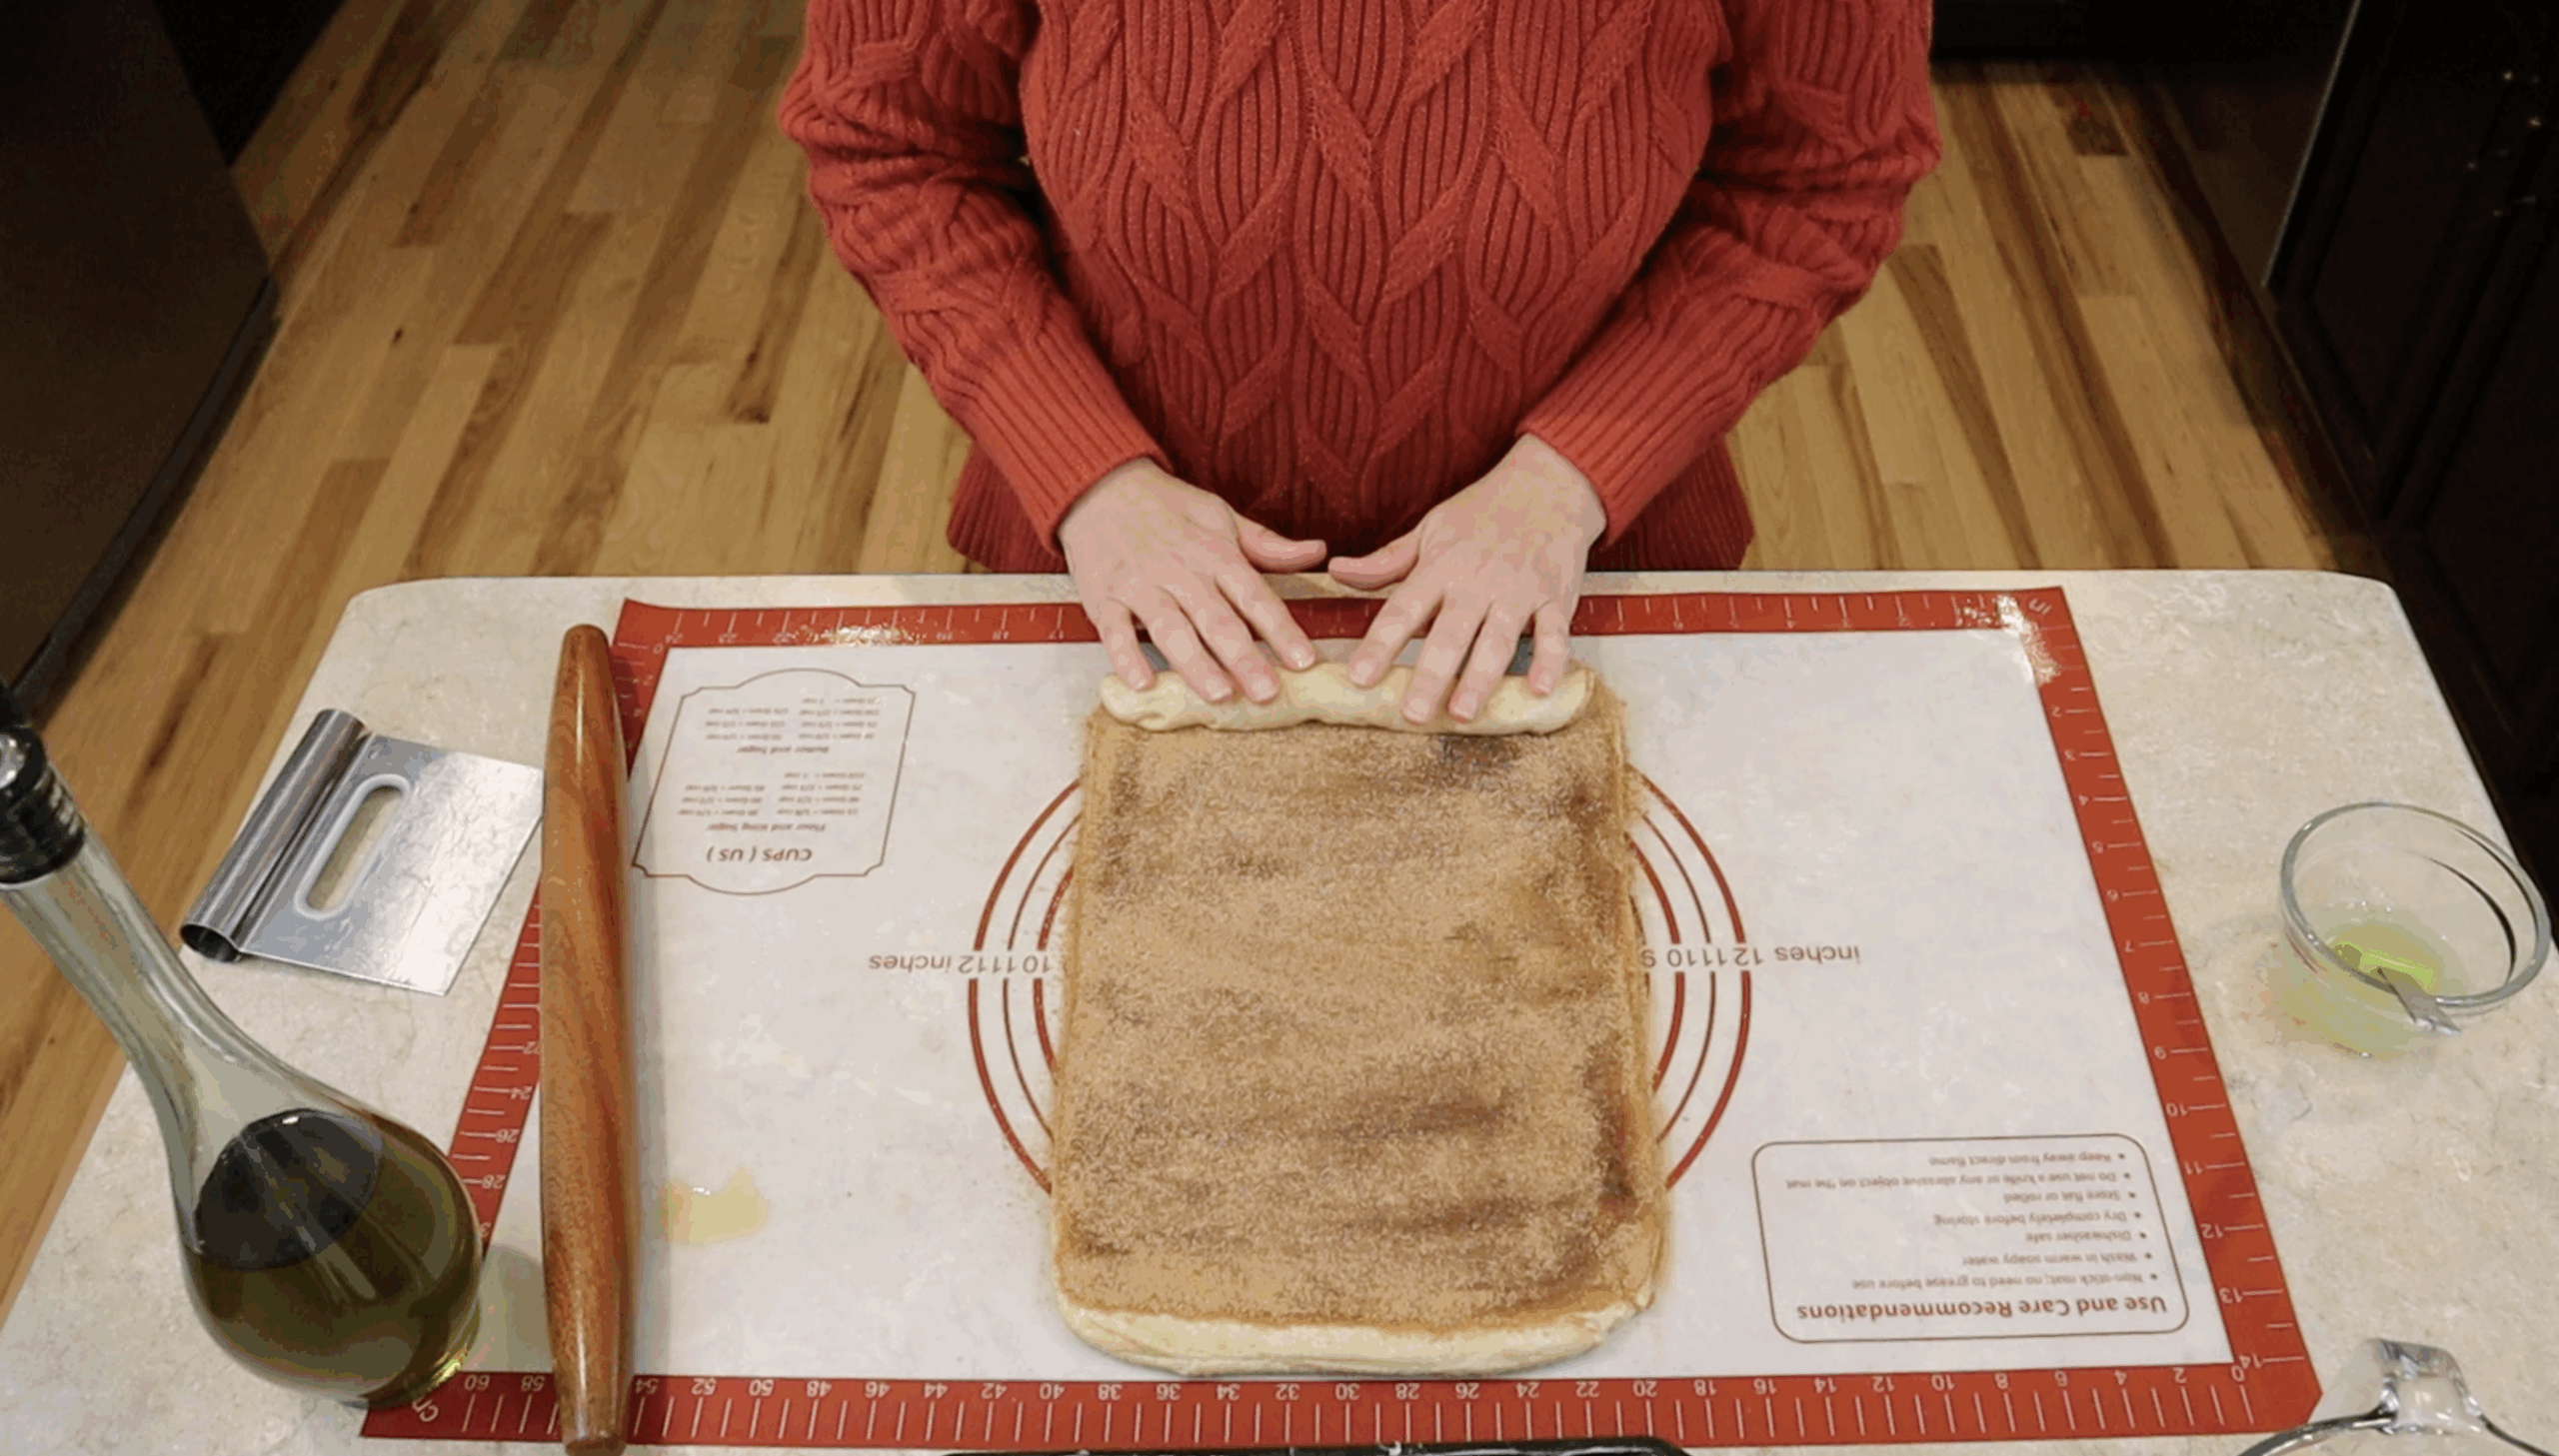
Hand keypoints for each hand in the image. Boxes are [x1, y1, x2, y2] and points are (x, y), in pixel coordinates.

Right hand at [1058, 459, 1323, 702]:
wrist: (1099, 488)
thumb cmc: (1166, 508)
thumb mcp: (1221, 516)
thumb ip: (1267, 544)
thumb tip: (1318, 552)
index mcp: (1215, 554)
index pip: (1255, 597)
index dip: (1281, 630)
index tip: (1304, 662)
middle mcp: (1181, 572)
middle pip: (1217, 620)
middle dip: (1244, 658)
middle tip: (1268, 693)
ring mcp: (1140, 586)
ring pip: (1171, 629)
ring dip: (1195, 663)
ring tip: (1219, 695)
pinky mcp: (1105, 598)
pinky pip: (1115, 631)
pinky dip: (1126, 657)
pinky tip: (1143, 684)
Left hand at [1329, 435, 1606, 722]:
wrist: (1548, 487)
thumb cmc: (1483, 513)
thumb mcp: (1430, 529)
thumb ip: (1386, 561)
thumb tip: (1337, 571)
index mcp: (1440, 567)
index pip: (1402, 610)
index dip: (1379, 645)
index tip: (1359, 678)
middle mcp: (1477, 582)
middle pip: (1450, 634)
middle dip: (1431, 675)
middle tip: (1412, 714)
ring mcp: (1519, 591)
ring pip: (1498, 639)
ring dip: (1480, 678)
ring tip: (1462, 713)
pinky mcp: (1555, 598)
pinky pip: (1555, 634)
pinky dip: (1550, 662)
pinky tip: (1538, 691)